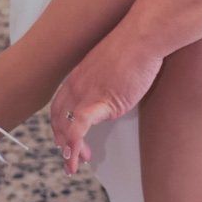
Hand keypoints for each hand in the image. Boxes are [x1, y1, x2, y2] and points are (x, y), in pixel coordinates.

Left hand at [50, 24, 164, 176]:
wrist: (143, 36)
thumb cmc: (137, 46)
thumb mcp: (116, 66)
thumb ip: (109, 82)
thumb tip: (115, 94)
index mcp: (78, 75)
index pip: (60, 105)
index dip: (61, 124)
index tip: (68, 139)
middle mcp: (75, 85)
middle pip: (58, 118)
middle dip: (62, 141)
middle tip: (71, 158)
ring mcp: (84, 93)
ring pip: (65, 127)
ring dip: (68, 150)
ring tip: (73, 166)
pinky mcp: (98, 101)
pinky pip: (78, 129)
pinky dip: (74, 147)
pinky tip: (78, 160)